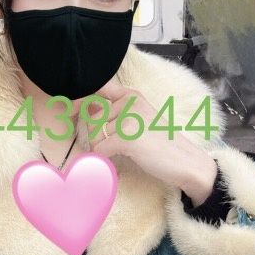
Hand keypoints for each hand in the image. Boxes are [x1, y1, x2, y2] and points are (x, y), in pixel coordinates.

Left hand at [87, 79, 217, 205]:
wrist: (186, 162)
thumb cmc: (162, 144)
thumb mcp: (139, 120)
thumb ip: (116, 113)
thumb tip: (87, 110)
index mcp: (132, 96)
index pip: (97, 89)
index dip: (78, 100)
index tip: (67, 109)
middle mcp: (130, 102)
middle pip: (93, 120)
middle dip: (95, 138)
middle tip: (109, 150)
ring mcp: (129, 119)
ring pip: (94, 136)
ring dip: (101, 151)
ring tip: (117, 157)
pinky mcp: (127, 137)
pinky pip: (100, 150)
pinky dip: (104, 160)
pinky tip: (117, 164)